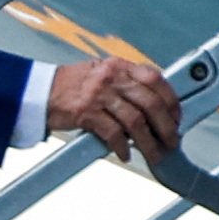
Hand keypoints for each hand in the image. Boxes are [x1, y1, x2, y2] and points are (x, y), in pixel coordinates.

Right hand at [47, 57, 179, 164]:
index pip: (156, 78)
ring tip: (154, 154)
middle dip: (166, 126)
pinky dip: (122, 146)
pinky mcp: (86, 112)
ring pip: (135, 121)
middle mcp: (112, 77)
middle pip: (150, 102)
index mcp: (119, 65)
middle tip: (171, 140)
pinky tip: (125, 154)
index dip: (171, 100)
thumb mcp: (103, 74)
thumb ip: (127, 83)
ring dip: (148, 142)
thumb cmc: (73, 85)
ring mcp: (99, 94)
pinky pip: (113, 133)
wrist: (41, 92)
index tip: (177, 117)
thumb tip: (154, 105)